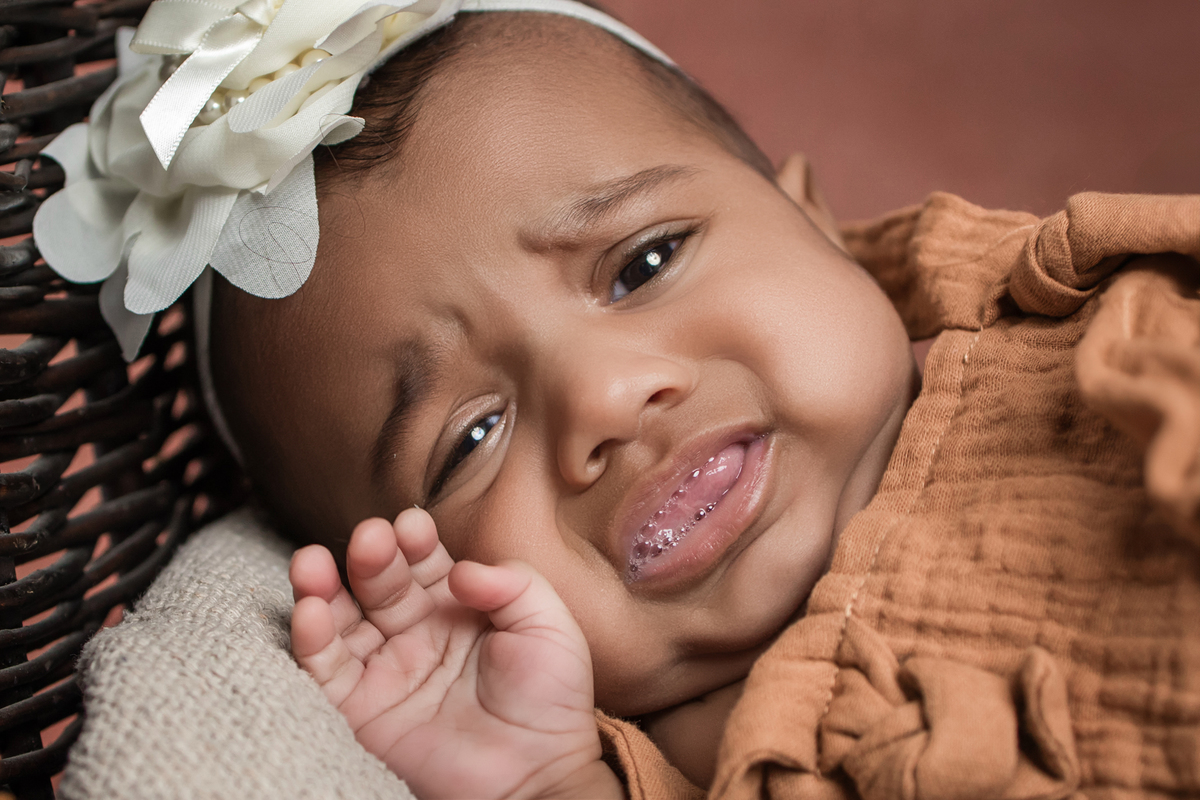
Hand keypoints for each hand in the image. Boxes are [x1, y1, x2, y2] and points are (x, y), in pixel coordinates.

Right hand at [289, 508, 622, 799]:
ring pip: (341, 618)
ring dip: (322, 585)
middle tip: (371, 538)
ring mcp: (387, 670)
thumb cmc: (552, 700)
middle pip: (380, 582)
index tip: (412, 526)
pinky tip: (310, 610)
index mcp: (458, 608)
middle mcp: (416, 633)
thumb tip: (459, 570)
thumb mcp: (549, 625)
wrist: (537, 775)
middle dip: (372, 555)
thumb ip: (511, 583)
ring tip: (312, 562)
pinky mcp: (362, 711)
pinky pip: (326, 670)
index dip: (414, 540)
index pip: (425, 561)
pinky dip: (311, 639)